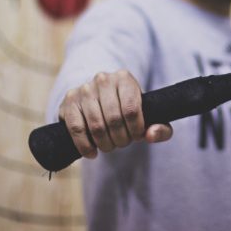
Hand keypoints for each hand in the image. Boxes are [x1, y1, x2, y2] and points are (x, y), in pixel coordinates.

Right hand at [58, 70, 172, 157]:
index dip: (135, 130)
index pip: (131, 109)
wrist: (100, 100)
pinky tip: (92, 153)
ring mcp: (84, 89)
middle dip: (120, 139)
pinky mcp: (69, 101)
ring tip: (109, 146)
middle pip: (113, 119)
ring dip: (104, 144)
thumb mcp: (149, 116)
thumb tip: (150, 135)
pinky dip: (85, 145)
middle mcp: (103, 79)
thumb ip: (161, 128)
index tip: (136, 137)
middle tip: (122, 143)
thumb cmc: (128, 110)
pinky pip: (76, 128)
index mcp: (124, 78)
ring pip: (95, 125)